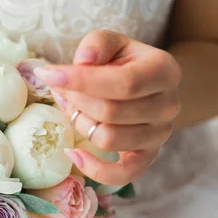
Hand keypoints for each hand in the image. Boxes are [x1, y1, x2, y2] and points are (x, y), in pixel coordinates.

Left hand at [34, 30, 181, 185]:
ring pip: (109, 139)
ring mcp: (160, 134)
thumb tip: (83, 61)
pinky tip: (73, 154)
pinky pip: (124, 174)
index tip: (48, 75)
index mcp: (164, 71)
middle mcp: (169, 105)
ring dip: (80, 124)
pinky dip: (95, 169)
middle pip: (111, 112)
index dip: (81, 81)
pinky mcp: (148, 156)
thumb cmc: (121, 61)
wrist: (143, 84)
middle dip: (76, 101)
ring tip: (72, 109)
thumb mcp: (110, 43)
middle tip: (62, 90)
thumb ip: (97, 44)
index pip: (123, 83)